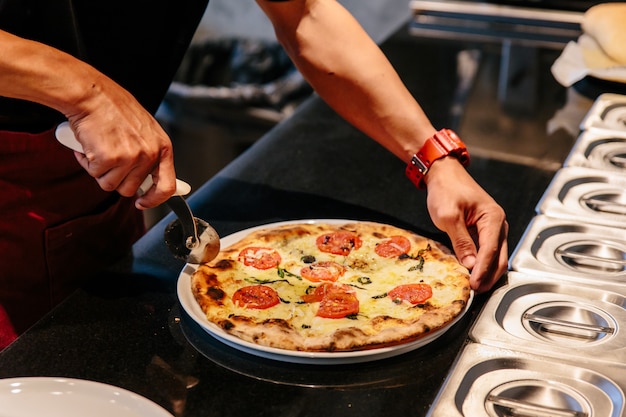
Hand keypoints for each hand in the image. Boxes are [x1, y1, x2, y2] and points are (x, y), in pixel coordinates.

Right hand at [66, 77, 176, 208]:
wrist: (92, 94)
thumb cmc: (114, 109)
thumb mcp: (145, 131)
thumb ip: (150, 154)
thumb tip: (152, 182)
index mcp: (163, 147)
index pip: (167, 186)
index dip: (154, 199)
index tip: (142, 202)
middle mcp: (150, 154)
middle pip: (130, 189)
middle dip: (116, 178)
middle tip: (108, 158)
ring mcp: (130, 157)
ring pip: (110, 184)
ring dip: (100, 171)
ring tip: (99, 148)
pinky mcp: (109, 158)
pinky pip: (95, 174)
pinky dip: (88, 162)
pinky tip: (89, 145)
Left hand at [424, 157, 508, 292]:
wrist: (444, 175)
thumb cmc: (446, 190)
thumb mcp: (449, 216)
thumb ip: (461, 241)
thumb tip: (469, 264)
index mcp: (492, 218)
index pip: (490, 250)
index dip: (482, 270)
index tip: (474, 285)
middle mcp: (498, 224)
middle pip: (499, 257)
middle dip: (488, 276)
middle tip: (476, 292)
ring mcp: (493, 228)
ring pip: (496, 257)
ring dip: (487, 273)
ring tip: (475, 287)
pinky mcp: (485, 232)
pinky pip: (488, 252)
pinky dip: (482, 265)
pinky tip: (473, 274)